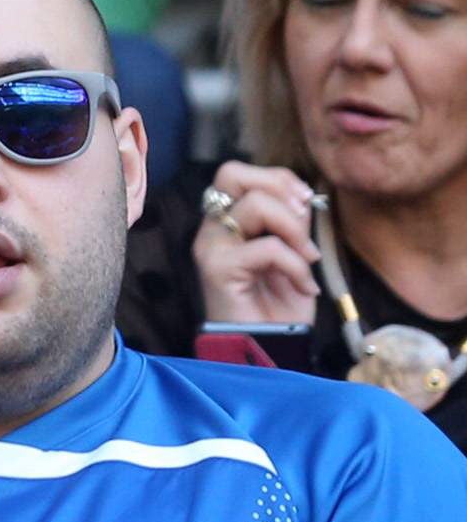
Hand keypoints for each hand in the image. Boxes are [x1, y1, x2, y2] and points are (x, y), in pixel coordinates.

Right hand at [194, 159, 325, 329]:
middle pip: (232, 173)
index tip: (307, 203)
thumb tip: (303, 199)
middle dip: (279, 188)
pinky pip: (268, 248)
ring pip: (255, 205)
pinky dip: (296, 266)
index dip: (278, 178)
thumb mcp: (293, 255)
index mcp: (226, 223)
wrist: (265, 348)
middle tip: (302, 217)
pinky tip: (305, 287)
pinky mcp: (218, 268)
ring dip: (295, 230)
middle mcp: (212, 229)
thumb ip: (290, 224)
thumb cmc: (277, 306)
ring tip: (309, 259)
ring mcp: (211, 247)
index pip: (239, 173)